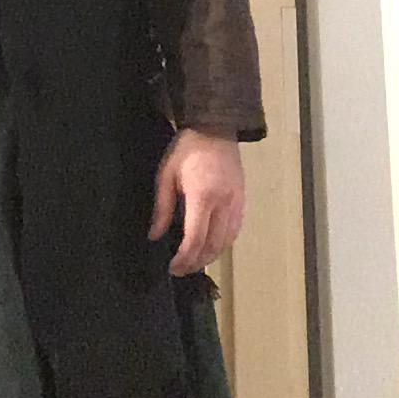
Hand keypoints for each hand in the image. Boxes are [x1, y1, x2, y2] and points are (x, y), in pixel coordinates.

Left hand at [149, 128, 243, 276]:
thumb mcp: (166, 175)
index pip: (195, 239)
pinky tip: (211, 247)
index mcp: (203, 196)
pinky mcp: (243, 200)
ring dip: (211, 257)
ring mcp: (237, 203)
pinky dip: (223, 244)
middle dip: (196, 263)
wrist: (215, 127)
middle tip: (180, 270)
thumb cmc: (186, 149)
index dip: (183, 258)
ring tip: (193, 262)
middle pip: (214, 246)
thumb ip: (162, 208)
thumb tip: (155, 236)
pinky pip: (235, 231)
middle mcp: (224, 204)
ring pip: (227, 242)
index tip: (171, 267)